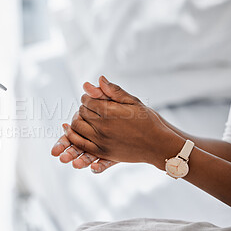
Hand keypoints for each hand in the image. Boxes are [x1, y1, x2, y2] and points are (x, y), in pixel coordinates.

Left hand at [61, 76, 183, 169]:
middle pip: (81, 112)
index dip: (88, 97)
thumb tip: (98, 79)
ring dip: (77, 121)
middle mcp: (103, 126)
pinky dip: (73, 136)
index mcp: (110, 111)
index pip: (87, 100)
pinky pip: (79, 143)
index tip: (93, 98)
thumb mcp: (133, 102)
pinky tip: (75, 131)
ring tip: (83, 119)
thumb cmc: (148, 121)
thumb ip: (113, 91)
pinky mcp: (101, 152)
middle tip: (89, 108)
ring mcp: (101, 141)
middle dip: (84, 108)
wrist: (157, 145)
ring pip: (76, 127)